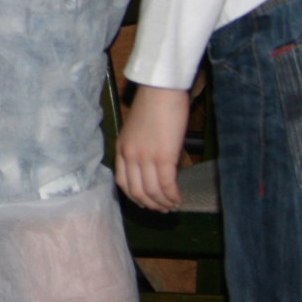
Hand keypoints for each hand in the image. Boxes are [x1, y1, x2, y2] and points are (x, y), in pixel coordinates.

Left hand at [115, 84, 190, 211]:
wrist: (160, 91)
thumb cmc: (153, 107)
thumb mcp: (138, 131)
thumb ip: (141, 150)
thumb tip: (155, 170)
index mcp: (121, 148)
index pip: (122, 182)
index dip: (135, 197)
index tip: (146, 203)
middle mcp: (130, 156)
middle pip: (137, 192)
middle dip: (151, 205)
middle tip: (164, 210)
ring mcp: (145, 157)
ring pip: (152, 192)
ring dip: (164, 203)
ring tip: (174, 206)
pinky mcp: (164, 157)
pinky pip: (167, 185)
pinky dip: (173, 196)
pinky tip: (180, 199)